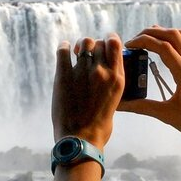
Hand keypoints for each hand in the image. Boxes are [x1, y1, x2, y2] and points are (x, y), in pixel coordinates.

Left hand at [51, 33, 123, 148]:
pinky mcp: (64, 76)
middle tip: (88, 53)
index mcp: (117, 78)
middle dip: (94, 45)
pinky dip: (64, 48)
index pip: (115, 44)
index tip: (105, 45)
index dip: (109, 40)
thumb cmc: (100, 127)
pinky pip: (63, 51)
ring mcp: (83, 72)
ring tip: (76, 51)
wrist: (81, 139)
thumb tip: (106, 76)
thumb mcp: (116, 101)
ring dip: (81, 45)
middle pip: (99, 43)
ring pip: (84, 43)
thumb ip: (112, 85)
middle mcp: (102, 71)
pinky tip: (64, 50)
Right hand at [119, 26, 180, 138]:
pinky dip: (170, 39)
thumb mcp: (166, 115)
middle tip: (134, 41)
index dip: (144, 41)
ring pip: (180, 35)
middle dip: (151, 33)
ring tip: (145, 41)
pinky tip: (159, 48)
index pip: (163, 47)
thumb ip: (141, 107)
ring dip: (161, 33)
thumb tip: (119, 104)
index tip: (129, 45)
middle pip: (172, 35)